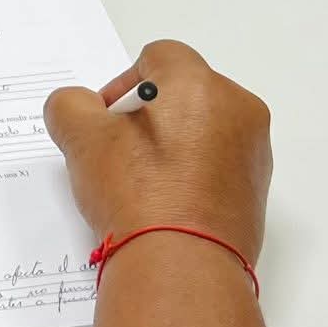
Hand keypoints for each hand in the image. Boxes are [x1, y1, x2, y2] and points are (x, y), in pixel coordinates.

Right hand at [42, 40, 271, 268]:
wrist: (183, 268)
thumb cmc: (138, 196)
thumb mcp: (82, 140)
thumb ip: (70, 105)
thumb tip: (79, 108)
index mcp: (199, 83)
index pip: (157, 57)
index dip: (123, 85)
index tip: (105, 122)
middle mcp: (237, 108)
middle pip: (184, 92)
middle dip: (149, 116)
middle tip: (119, 153)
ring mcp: (253, 150)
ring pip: (203, 128)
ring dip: (173, 145)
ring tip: (143, 184)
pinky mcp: (257, 188)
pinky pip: (220, 163)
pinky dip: (194, 173)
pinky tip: (167, 204)